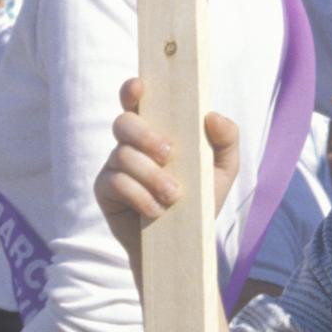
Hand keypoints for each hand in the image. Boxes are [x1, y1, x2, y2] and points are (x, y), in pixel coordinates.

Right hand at [93, 75, 241, 274]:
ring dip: (150, 175)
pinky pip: (115, 183)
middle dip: (145, 135)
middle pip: (124, 122)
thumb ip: (226, 139)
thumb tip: (211, 116)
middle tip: (169, 153)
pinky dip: (139, 196)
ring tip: (173, 194)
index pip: (138, 100)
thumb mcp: (223, 169)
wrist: (185, 244)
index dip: (132, 90)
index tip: (139, 87)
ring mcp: (115, 166)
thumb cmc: (202, 199)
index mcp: (158, 129)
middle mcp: (132, 143)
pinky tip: (155, 210)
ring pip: (122, 155)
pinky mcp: (105, 192)